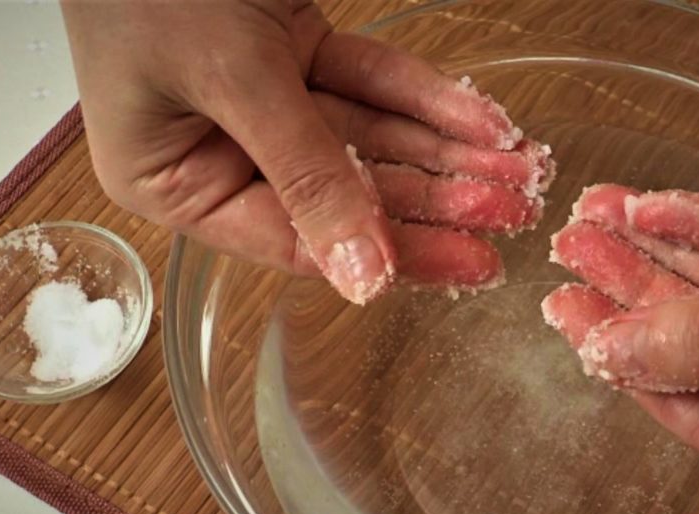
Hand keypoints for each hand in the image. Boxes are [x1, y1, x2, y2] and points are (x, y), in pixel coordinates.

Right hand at [61, 0, 552, 302]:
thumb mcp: (233, 77)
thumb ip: (305, 172)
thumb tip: (364, 277)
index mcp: (180, 182)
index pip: (298, 240)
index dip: (387, 256)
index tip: (466, 264)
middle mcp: (224, 150)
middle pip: (348, 193)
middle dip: (436, 202)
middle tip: (510, 215)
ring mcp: (265, 100)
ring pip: (371, 138)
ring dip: (447, 153)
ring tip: (519, 173)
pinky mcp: (297, 52)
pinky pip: (373, 82)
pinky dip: (428, 98)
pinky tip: (485, 122)